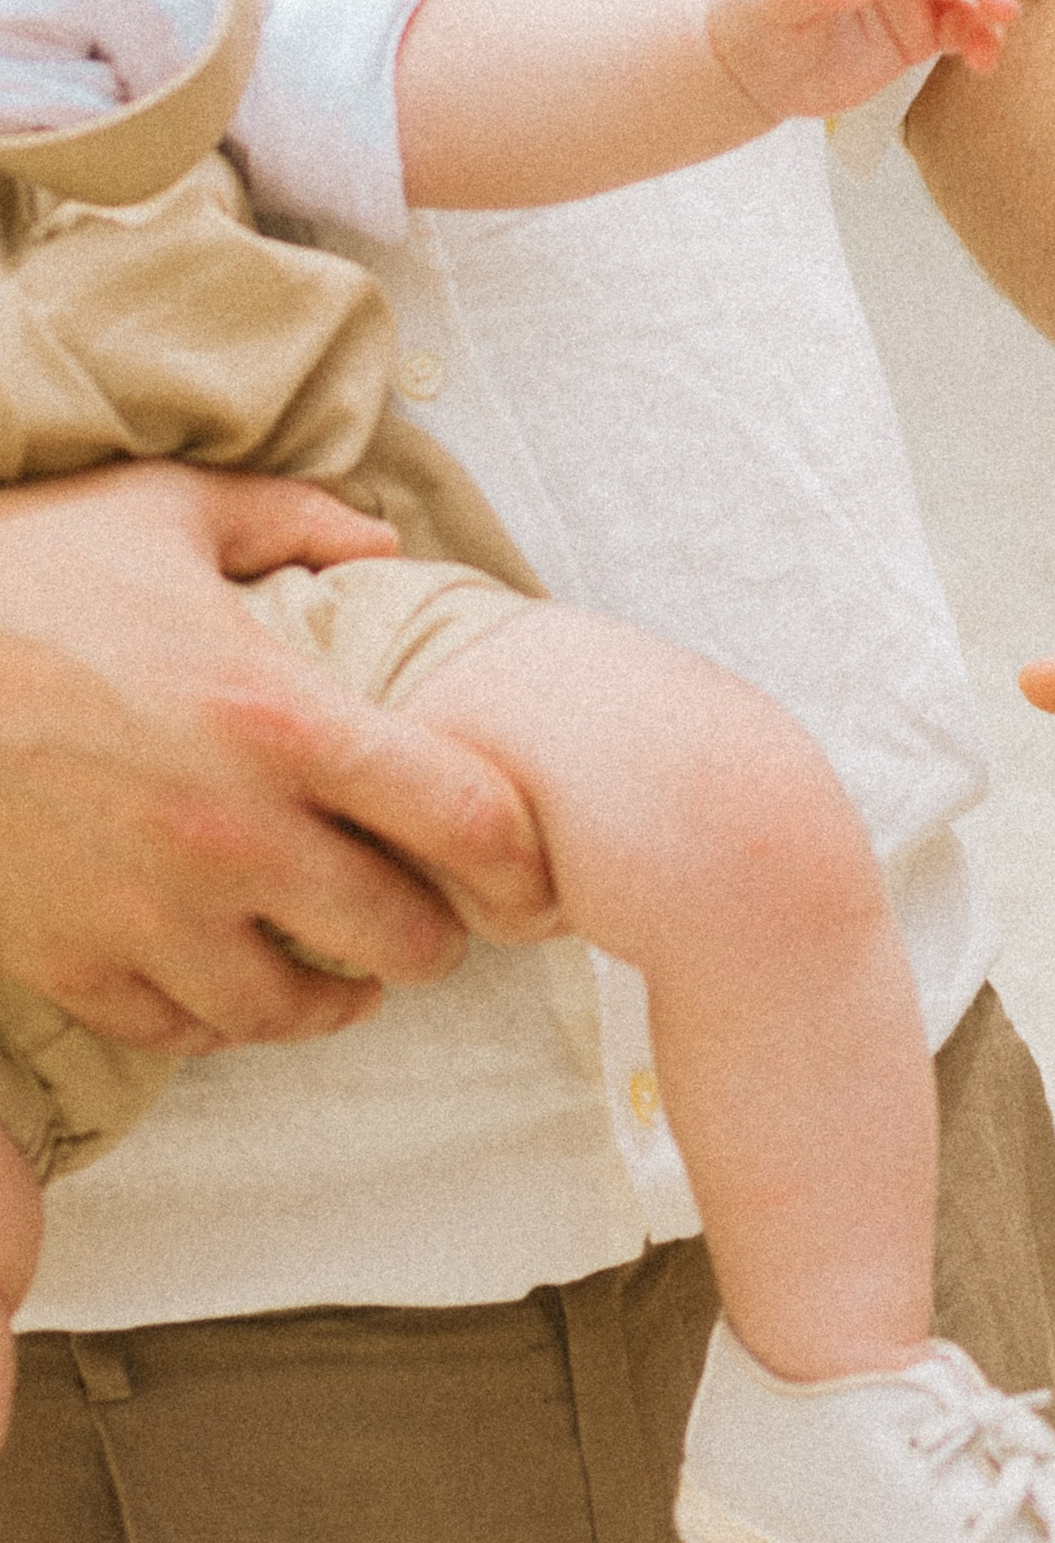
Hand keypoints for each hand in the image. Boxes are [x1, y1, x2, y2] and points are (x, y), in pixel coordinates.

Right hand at [0, 462, 554, 1053]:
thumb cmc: (14, 575)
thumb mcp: (159, 511)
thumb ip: (290, 518)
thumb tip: (385, 535)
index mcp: (282, 719)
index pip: (464, 816)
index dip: (514, 852)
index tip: (517, 861)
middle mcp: (233, 833)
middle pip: (401, 936)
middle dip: (432, 934)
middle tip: (427, 915)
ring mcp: (150, 912)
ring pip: (294, 1009)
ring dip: (332, 994)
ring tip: (343, 970)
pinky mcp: (69, 964)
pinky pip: (181, 1031)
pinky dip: (220, 1017)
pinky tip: (230, 980)